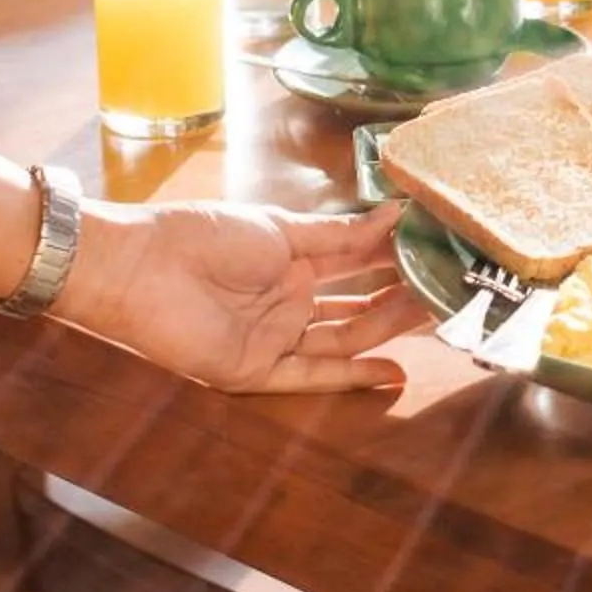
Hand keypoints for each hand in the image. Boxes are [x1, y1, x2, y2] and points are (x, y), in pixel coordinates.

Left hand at [59, 198, 422, 393]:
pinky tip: (394, 372)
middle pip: (357, 305)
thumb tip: (396, 214)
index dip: (396, 259)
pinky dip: (351, 377)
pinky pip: (310, 377)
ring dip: (387, 329)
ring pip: (343, 338)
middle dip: (401, 297)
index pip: (357, 263)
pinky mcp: (255, 371)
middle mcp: (289, 301)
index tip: (440, 251)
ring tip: (435, 318)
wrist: (142, 266)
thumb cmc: (206, 236)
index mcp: (293, 261)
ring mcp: (275, 337)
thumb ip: (340, 234)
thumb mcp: (281, 229)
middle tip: (450, 290)